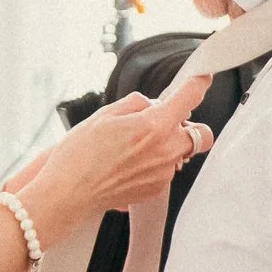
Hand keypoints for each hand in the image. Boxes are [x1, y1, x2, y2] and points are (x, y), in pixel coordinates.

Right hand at [22, 72, 212, 237]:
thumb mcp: (104, 115)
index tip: (202, 78)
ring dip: (167, 145)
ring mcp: (163, 172)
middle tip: (162, 124)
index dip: (198, 83)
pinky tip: (128, 165)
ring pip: (182, 152)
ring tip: (133, 149)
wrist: (69, 193)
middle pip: (202, 134)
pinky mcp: (156, 189)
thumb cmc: (80, 154)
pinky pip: (166, 170)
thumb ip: (135, 104)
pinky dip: (154, 164)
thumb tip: (151, 105)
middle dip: (187, 126)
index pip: (189, 98)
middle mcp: (165, 150)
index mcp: (153, 125)